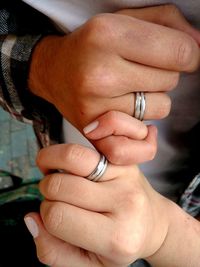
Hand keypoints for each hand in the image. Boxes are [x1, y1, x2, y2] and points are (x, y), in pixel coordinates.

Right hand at [25, 143, 170, 266]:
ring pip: (71, 157)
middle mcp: (125, 204)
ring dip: (51, 164)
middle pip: (59, 186)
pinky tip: (68, 166)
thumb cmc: (119, 244)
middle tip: (58, 199)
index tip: (55, 217)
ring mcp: (126, 176)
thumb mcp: (88, 263)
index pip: (57, 217)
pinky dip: (66, 154)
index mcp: (116, 238)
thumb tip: (31, 218)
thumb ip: (53, 251)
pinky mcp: (124, 160)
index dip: (46, 216)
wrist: (153, 224)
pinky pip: (85, 147)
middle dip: (48, 192)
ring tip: (54, 173)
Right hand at [28, 4, 199, 163]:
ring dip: (153, 99)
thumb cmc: (91, 45)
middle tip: (140, 70)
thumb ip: (167, 23)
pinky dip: (145, 130)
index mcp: (108, 35)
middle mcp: (100, 74)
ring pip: (161, 108)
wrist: (54, 71)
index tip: (182, 56)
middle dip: (164, 75)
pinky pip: (141, 141)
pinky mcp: (94, 131)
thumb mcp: (124, 18)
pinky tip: (133, 119)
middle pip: (170, 81)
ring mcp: (96, 106)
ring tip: (129, 90)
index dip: (190, 55)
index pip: (179, 53)